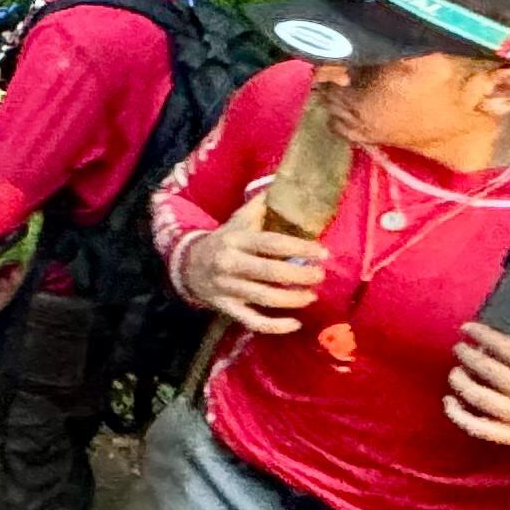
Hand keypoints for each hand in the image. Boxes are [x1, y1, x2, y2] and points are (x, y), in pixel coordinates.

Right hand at [182, 207, 325, 335]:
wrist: (187, 264)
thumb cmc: (223, 240)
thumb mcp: (238, 220)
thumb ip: (262, 205)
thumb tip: (288, 183)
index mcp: (236, 240)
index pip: (272, 244)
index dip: (300, 249)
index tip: (322, 252)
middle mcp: (231, 264)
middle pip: (271, 273)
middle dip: (301, 275)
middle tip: (320, 275)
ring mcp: (228, 288)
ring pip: (265, 298)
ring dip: (293, 299)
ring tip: (311, 295)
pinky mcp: (227, 308)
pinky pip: (253, 321)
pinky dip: (275, 326)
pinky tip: (295, 324)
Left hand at [445, 313, 509, 453]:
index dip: (485, 337)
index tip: (468, 327)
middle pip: (491, 372)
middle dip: (470, 357)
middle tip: (459, 347)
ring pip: (482, 400)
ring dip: (463, 383)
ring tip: (456, 371)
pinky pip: (483, 430)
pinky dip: (462, 417)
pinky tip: (450, 403)